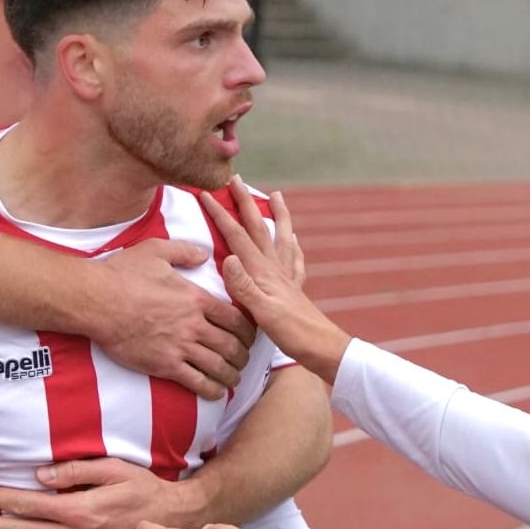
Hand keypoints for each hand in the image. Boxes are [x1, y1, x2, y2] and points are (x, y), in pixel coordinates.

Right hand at [91, 237, 253, 399]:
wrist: (96, 301)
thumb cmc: (123, 274)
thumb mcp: (156, 251)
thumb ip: (184, 251)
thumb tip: (204, 254)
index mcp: (196, 298)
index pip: (236, 318)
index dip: (248, 330)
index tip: (249, 336)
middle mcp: (193, 324)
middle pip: (232, 345)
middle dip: (243, 355)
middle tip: (244, 359)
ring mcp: (180, 346)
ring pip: (218, 366)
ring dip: (231, 375)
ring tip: (234, 378)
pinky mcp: (164, 365)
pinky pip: (196, 382)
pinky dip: (211, 389)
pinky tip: (216, 392)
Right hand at [199, 179, 350, 382]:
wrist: (322, 349)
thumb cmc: (293, 334)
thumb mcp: (263, 313)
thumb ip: (244, 287)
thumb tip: (228, 258)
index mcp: (262, 273)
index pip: (237, 236)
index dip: (221, 214)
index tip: (207, 194)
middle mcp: (275, 269)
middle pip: (259, 227)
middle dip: (246, 203)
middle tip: (236, 180)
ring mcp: (287, 277)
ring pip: (281, 237)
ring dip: (277, 215)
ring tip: (277, 196)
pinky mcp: (295, 288)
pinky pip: (294, 260)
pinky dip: (293, 246)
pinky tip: (294, 242)